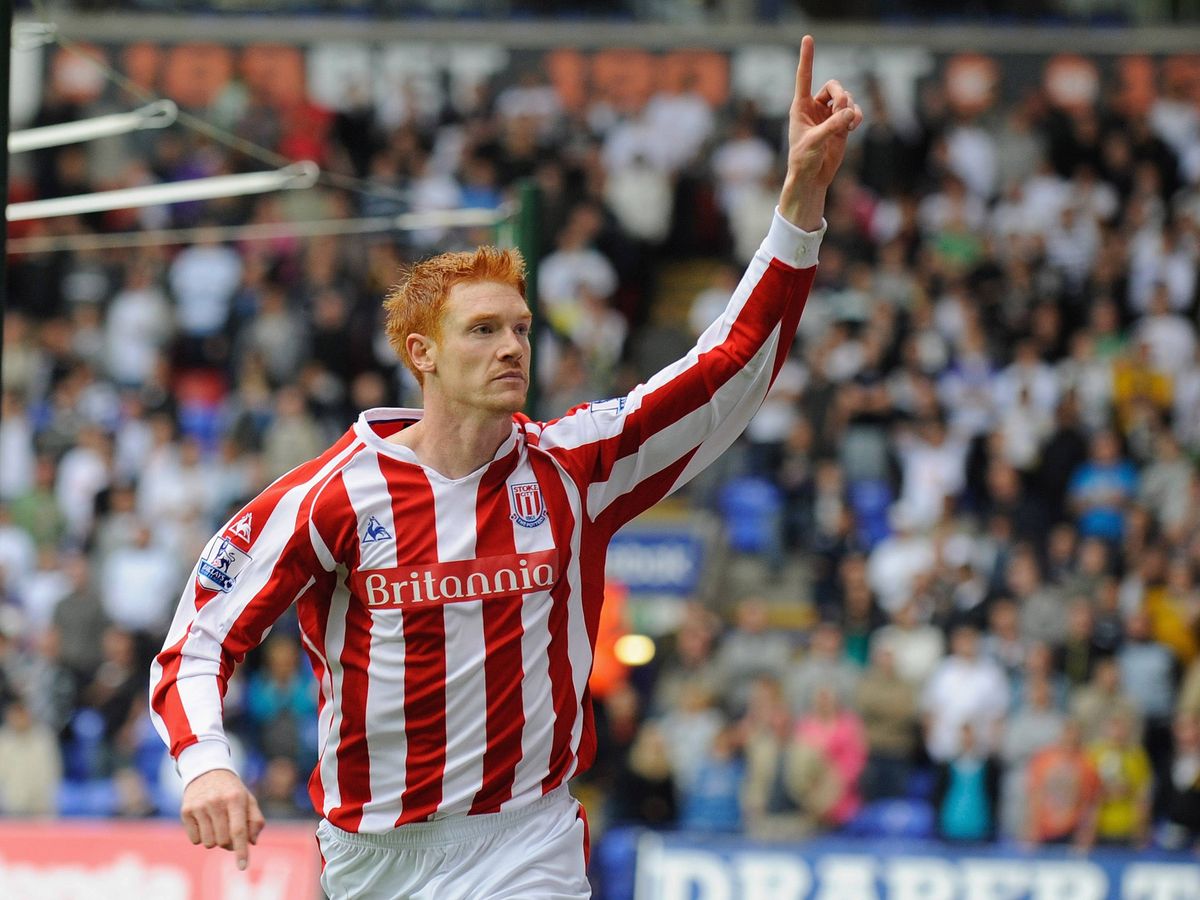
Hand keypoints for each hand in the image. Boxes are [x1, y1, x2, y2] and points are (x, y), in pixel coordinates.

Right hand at [181, 769, 265, 870]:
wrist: (207, 770)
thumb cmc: (232, 790)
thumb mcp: (248, 800)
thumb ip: (255, 821)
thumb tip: (251, 843)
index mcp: (235, 798)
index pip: (239, 831)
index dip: (241, 851)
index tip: (242, 867)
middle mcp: (216, 802)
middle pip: (223, 841)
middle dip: (228, 842)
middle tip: (229, 830)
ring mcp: (199, 806)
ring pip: (209, 843)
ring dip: (215, 839)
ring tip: (217, 824)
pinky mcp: (186, 811)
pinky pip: (195, 840)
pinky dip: (201, 836)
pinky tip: (204, 821)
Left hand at [780, 34, 863, 228]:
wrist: (812, 178)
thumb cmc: (804, 160)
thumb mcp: (815, 142)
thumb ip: (832, 126)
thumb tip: (851, 113)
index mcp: (800, 107)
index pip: (804, 77)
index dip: (807, 58)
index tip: (808, 38)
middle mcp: (815, 108)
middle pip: (834, 86)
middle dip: (842, 95)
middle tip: (844, 109)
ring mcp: (829, 116)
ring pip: (846, 99)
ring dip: (851, 108)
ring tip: (849, 124)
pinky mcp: (841, 125)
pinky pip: (854, 112)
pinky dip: (857, 116)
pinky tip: (854, 126)